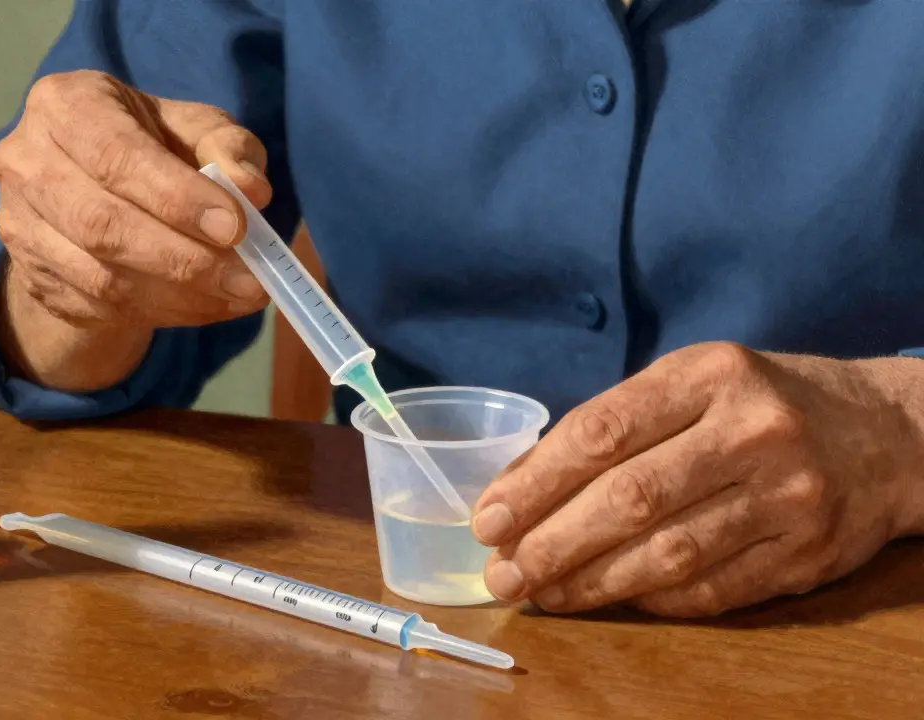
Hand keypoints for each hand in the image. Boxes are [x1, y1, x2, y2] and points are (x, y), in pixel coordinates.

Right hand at [0, 71, 270, 389]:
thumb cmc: (153, 146)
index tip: (235, 228)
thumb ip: (227, 148)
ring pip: (100, 279)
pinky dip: (164, 314)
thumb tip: (251, 190)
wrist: (95, 189)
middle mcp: (25, 162)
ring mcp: (18, 225)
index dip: (177, 198)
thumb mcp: (196, 128)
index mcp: (64, 104)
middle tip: (250, 279)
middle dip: (185, 260)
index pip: (116, 156)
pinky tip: (209, 306)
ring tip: (239, 295)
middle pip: (102, 225)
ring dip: (180, 296)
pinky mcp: (31, 277)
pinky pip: (99, 309)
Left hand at [470, 342, 923, 616]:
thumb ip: (610, 428)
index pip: (602, 432)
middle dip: (552, 543)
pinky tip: (607, 597)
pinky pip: (709, 590)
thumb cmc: (755, 404)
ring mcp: (787, 496)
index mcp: (710, 374)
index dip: (536, 482)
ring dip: (590, 582)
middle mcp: (753, 431)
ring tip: (541, 592)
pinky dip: (648, 598)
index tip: (488, 518)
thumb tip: (516, 490)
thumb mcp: (687, 386)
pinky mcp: (805, 555)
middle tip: (503, 572)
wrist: (883, 433)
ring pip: (667, 554)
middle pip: (629, 499)